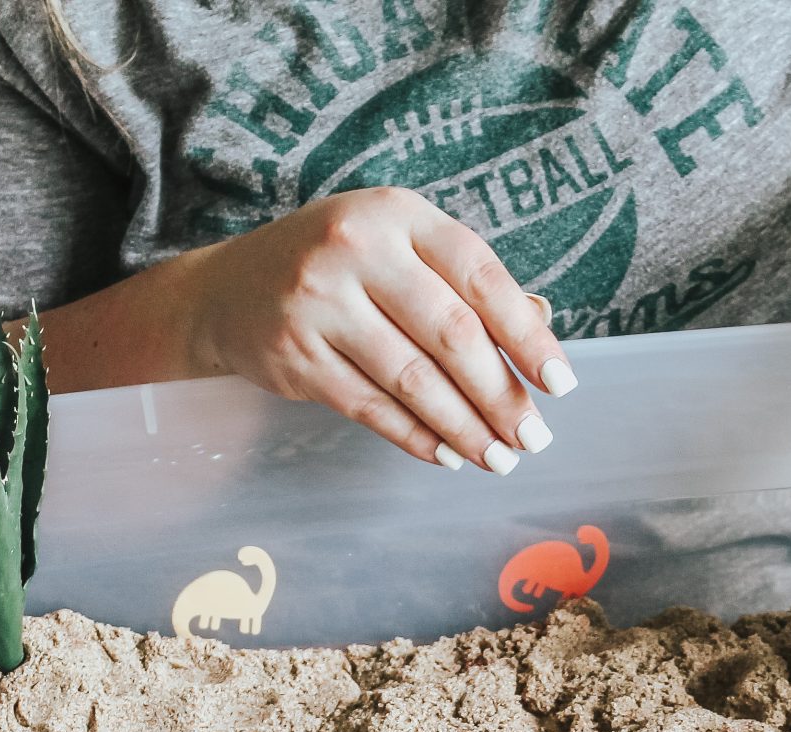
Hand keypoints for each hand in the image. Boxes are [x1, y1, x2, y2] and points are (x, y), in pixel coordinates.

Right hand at [181, 187, 574, 474]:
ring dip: (465, 428)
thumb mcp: (402, 249)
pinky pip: (371, 408)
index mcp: (399, 214)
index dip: (527, 335)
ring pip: (412, 379)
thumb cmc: (344, 268)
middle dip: (501, 396)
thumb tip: (542, 328)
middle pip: (451, 334)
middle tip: (533, 438)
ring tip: (500, 458)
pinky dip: (417, 437)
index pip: (480, 276)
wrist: (230, 288)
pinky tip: (450, 454)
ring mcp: (319, 302)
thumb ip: (466, 284)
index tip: (560, 383)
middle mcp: (357, 248)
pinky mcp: (295, 354)